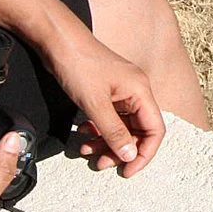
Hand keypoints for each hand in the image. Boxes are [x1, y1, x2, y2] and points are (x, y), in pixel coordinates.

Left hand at [46, 30, 166, 176]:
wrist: (58, 41)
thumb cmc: (79, 64)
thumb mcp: (95, 104)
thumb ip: (114, 132)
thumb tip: (130, 155)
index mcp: (140, 91)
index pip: (155, 130)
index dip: (144, 154)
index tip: (127, 170)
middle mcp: (135, 91)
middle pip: (138, 131)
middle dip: (121, 150)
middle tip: (101, 163)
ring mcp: (120, 91)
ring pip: (121, 126)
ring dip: (106, 142)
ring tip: (87, 150)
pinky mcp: (106, 91)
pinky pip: (109, 118)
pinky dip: (98, 130)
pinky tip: (84, 135)